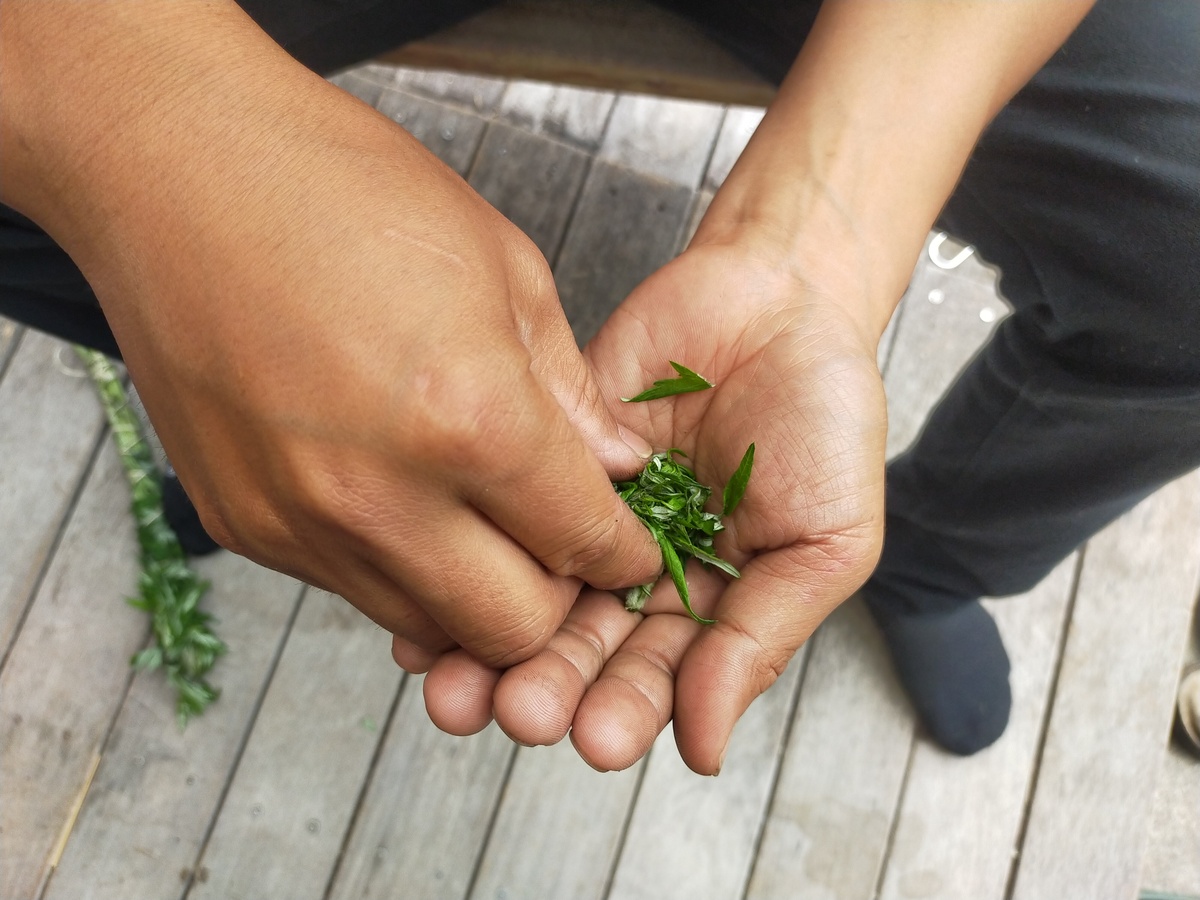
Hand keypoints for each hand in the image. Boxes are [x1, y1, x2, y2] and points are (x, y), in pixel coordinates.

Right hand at [2, 4, 660, 668]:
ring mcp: (303, 524)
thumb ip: (571, 392)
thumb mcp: (504, 268)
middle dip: (560, 602)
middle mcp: (382, 498)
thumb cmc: (346, 192)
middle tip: (565, 549)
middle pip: (510, 630)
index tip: (631, 548)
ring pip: (428, 625)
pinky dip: (398, 568)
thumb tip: (617, 466)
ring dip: (475, 595)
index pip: (581, 545)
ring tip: (484, 525)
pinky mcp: (245, 528)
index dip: (625, 555)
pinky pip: (351, 587)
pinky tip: (404, 500)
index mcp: (470, 422)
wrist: (177, 170)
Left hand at [424, 231, 888, 772]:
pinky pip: (500, 507)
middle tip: (518, 711)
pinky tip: (424, 606)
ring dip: (489, 645)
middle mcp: (636, 570)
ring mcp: (585, 513)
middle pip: (581, 647)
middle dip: (547, 685)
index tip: (594, 738)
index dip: (624, 710)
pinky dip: (467, 549)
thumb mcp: (823, 541)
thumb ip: (761, 638)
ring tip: (456, 687)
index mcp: (704, 603)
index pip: (657, 677)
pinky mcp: (545, 454)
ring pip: (530, 590)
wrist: (782, 297)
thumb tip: (705, 748)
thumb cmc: (825, 420)